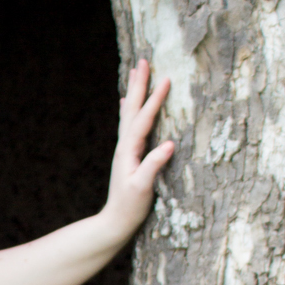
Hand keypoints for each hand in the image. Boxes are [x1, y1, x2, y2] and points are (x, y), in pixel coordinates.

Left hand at [104, 59, 173, 241]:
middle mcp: (125, 146)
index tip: (166, 79)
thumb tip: (169, 144)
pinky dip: (128, 111)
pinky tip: (125, 104)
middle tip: (143, 61)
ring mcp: (125, 150)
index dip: (155, 100)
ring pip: (129, 114)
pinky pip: (128, 125)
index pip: (144, 119)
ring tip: (135, 73)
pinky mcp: (127, 155)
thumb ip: (154, 166)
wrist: (115, 222)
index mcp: (130, 151)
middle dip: (139, 85)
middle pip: (132, 109)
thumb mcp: (143, 188)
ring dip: (133, 92)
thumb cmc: (130, 208)